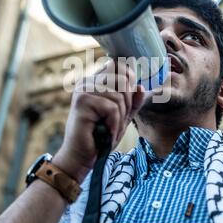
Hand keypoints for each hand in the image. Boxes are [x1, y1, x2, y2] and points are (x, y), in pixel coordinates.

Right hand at [52, 60, 144, 182]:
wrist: (81, 157)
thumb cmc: (100, 137)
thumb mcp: (122, 117)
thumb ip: (133, 102)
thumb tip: (141, 87)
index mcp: (95, 81)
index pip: (119, 65)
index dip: (130, 81)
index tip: (125, 104)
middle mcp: (87, 81)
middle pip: (123, 78)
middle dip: (127, 103)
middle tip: (117, 121)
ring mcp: (83, 89)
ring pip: (119, 96)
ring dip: (120, 117)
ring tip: (109, 128)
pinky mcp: (81, 101)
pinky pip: (112, 108)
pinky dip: (114, 124)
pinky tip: (105, 132)